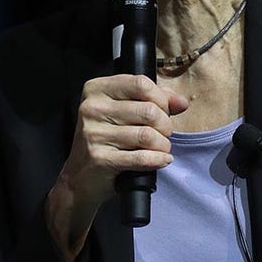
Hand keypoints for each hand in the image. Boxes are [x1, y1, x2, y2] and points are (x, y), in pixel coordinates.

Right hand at [46, 74, 188, 261]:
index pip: (141, 83)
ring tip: (162, 149)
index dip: (161, 99)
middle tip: (163, 135)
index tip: (164, 111)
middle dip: (165, 125)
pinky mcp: (99, 158)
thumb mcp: (127, 113)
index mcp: (97, 89)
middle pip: (149, 110)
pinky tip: (162, 160)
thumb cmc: (108, 140)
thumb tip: (182, 102)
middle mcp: (91, 108)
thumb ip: (156, 101)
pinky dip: (158, 159)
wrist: (80, 178)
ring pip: (147, 134)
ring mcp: (92, 134)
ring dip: (163, 145)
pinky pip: (141, 157)